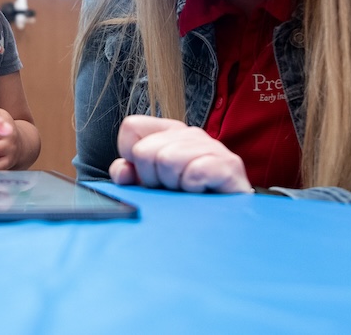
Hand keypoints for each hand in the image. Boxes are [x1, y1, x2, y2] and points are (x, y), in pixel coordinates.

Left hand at [110, 115, 252, 192]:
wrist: (228, 222)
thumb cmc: (188, 201)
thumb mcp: (152, 187)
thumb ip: (130, 175)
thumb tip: (122, 169)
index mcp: (169, 133)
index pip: (131, 127)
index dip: (132, 158)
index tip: (150, 176)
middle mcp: (190, 134)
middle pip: (145, 149)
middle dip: (153, 178)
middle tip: (172, 189)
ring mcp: (211, 147)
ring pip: (168, 159)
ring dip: (174, 185)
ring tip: (187, 192)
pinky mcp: (229, 166)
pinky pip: (194, 172)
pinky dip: (192, 189)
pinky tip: (201, 193)